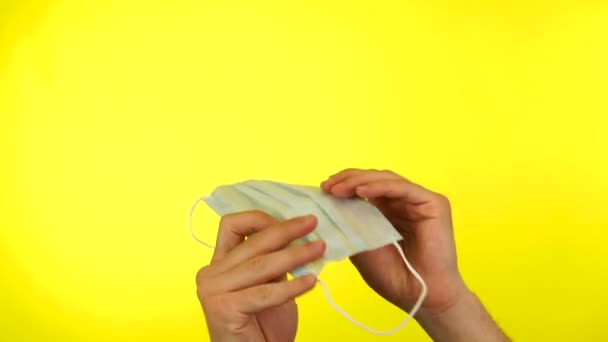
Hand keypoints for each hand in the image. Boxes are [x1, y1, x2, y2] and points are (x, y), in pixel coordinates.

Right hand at [195, 211, 325, 341]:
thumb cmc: (262, 327)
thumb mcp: (270, 284)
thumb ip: (275, 261)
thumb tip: (301, 234)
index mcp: (218, 264)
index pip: (232, 225)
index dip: (261, 218)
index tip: (291, 220)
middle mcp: (210, 274)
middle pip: (252, 241)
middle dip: (287, 230)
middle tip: (313, 222)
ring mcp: (213, 291)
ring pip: (261, 265)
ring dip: (296, 254)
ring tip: (319, 249)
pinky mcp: (224, 309)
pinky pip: (265, 293)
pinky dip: (292, 286)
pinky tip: (311, 281)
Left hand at [321, 168, 466, 314]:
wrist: (419, 296)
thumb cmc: (392, 276)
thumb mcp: (360, 245)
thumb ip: (349, 223)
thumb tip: (326, 204)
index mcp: (387, 211)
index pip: (364, 188)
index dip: (344, 184)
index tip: (323, 189)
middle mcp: (403, 202)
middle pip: (374, 179)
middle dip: (348, 180)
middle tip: (327, 186)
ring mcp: (419, 201)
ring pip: (386, 179)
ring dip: (360, 181)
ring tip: (339, 189)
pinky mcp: (434, 203)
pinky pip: (402, 188)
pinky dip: (380, 187)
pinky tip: (361, 191)